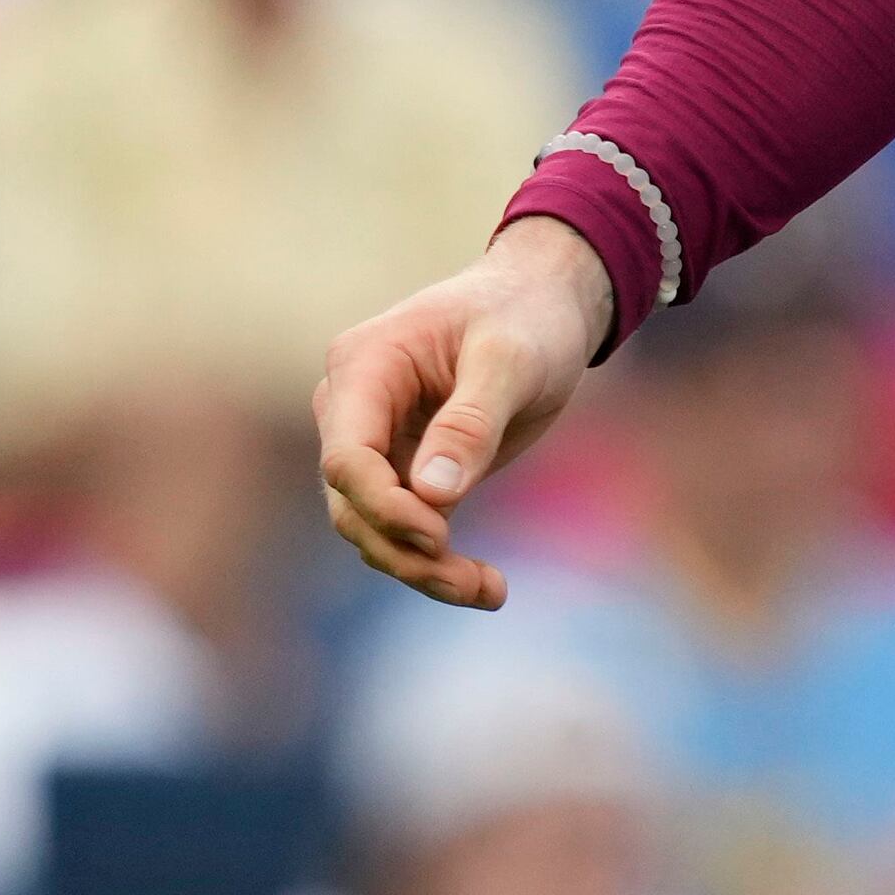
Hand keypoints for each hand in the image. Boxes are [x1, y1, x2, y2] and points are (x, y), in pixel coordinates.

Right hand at [313, 217, 614, 608]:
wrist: (548, 302)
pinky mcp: (408, 468)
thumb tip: (432, 495)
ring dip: (422, 568)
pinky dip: (438, 560)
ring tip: (490, 591)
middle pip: (353, 503)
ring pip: (373, 527)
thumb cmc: (527, 315)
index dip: (384, 506)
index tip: (441, 536)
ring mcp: (377, 441)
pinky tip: (488, 587)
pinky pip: (406, 527)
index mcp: (363, 368)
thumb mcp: (510, 358)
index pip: (347, 457)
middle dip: (406, 551)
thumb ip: (471, 421)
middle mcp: (354, 409)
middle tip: (473, 585)